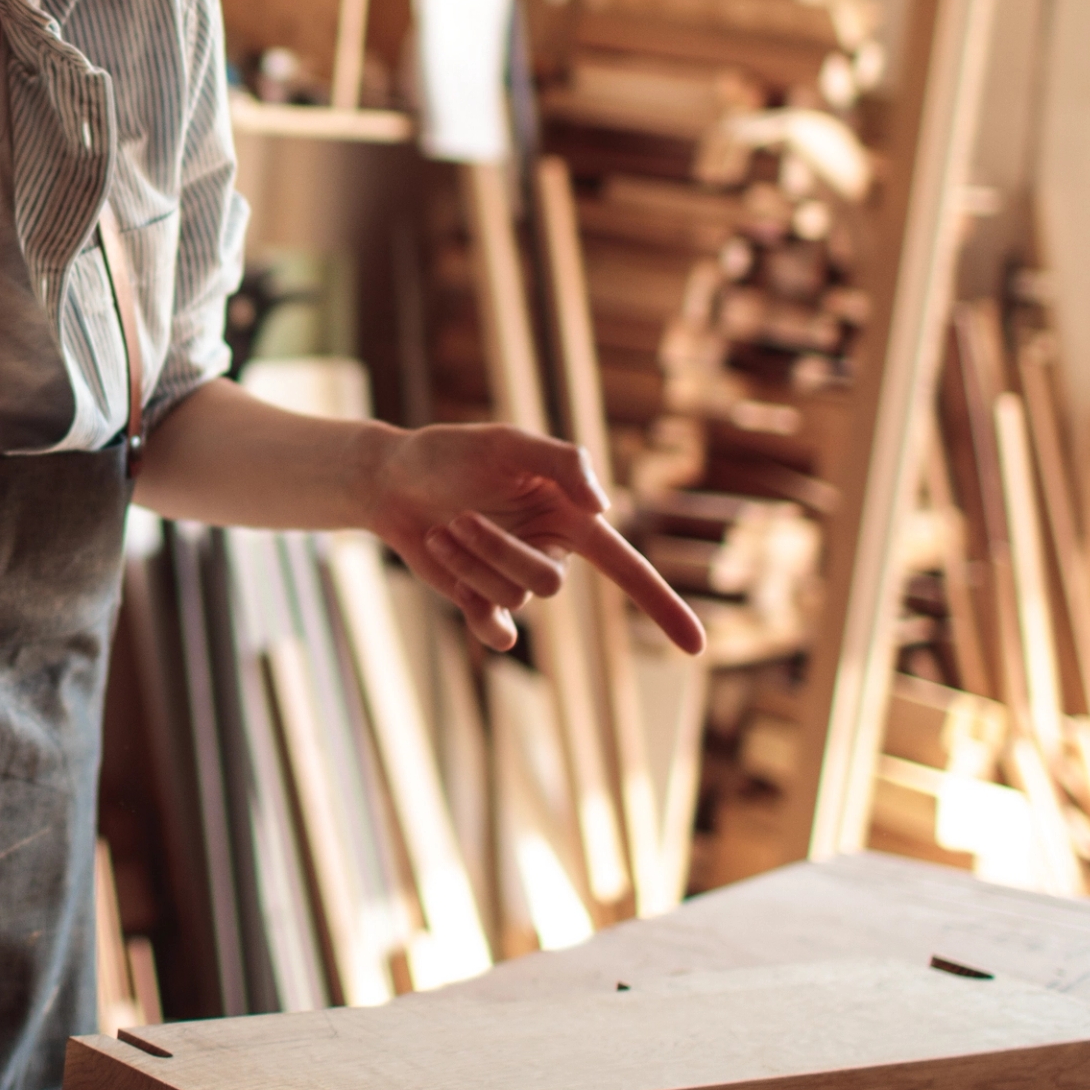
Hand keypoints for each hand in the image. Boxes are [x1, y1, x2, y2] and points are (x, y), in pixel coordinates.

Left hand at [366, 423, 705, 657]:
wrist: (393, 479)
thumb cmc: (451, 453)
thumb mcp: (506, 442)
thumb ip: (562, 462)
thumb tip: (605, 506)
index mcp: (570, 517)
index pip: (628, 568)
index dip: (662, 607)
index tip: (696, 648)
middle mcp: (550, 552)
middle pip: (549, 583)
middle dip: (499, 551)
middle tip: (458, 517)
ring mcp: (513, 580)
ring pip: (512, 598)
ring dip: (469, 564)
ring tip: (441, 529)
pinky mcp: (479, 599)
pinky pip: (498, 633)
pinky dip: (481, 619)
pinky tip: (458, 589)